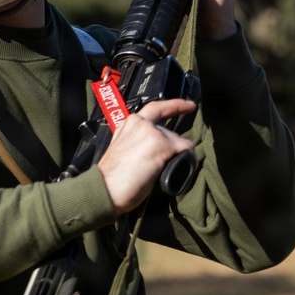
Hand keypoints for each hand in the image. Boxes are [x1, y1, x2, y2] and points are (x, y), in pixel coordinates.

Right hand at [97, 98, 196, 213]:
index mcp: (128, 124)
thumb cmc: (112, 179)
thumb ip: (137, 143)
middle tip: (174, 159)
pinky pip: (186, 148)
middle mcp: (140, 123)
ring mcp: (151, 132)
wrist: (105, 189)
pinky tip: (182, 169)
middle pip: (168, 130)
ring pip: (177, 140)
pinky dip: (188, 160)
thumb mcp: (123, 151)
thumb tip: (156, 151)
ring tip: (163, 173)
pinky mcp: (161, 144)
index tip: (189, 105)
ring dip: (176, 156)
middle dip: (173, 145)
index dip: (175, 105)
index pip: (155, 108)